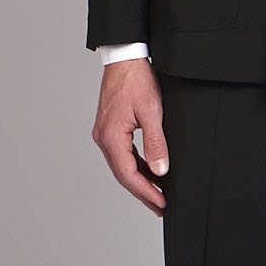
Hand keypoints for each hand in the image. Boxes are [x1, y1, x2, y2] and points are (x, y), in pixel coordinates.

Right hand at [92, 58, 169, 216]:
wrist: (125, 57)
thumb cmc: (137, 80)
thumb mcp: (152, 112)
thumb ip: (156, 143)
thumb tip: (160, 171)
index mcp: (111, 137)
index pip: (129, 175)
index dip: (146, 192)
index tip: (161, 204)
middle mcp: (103, 138)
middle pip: (123, 174)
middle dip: (143, 192)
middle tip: (160, 207)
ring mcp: (104, 133)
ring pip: (122, 166)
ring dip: (139, 181)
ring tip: (157, 195)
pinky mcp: (109, 128)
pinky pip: (122, 154)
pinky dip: (135, 166)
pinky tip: (148, 172)